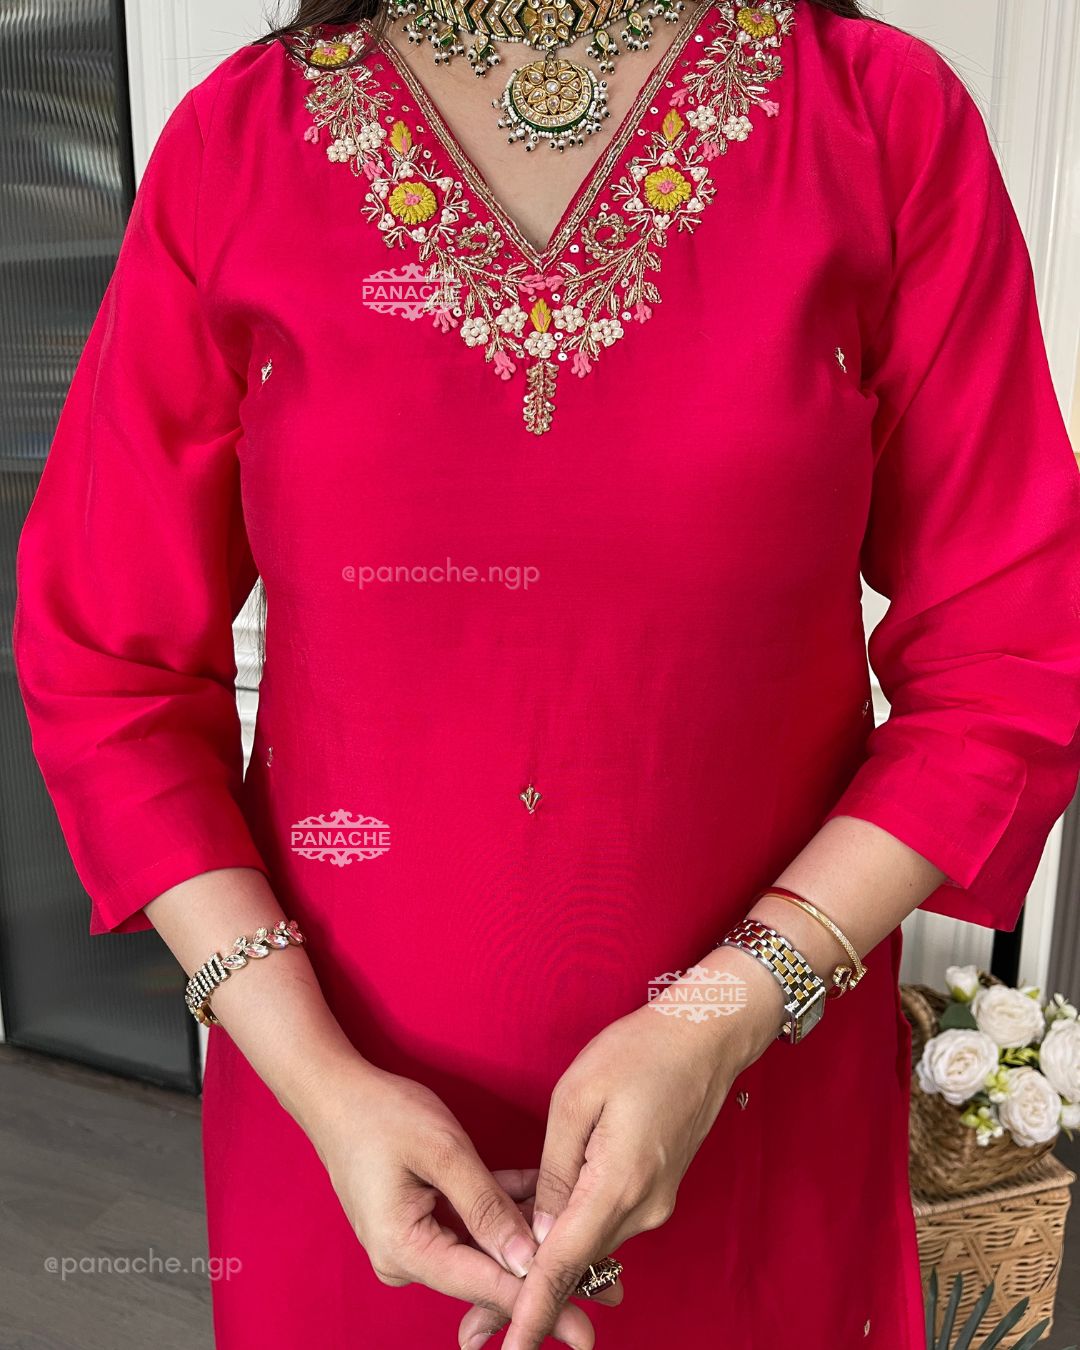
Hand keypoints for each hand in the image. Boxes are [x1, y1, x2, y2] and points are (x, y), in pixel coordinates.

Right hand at [307, 1060, 598, 1347]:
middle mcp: (406, 1257)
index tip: (584, 1324)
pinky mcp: (419, 1218)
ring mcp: (412, 1239)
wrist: (333, 1090)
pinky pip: (470, 1223)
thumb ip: (487, 1207)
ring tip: (595, 1257)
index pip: (484, 1282)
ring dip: (532, 1241)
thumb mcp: (443, 1152)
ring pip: (485, 1247)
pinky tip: (549, 1205)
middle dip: (546, 1276)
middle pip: (487, 1273)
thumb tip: (530, 1258)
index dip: (539, 1299)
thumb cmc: (382, 1113)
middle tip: (607, 1295)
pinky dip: (506, 1212)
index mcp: (404, 1248)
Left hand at [499, 986, 772, 1349]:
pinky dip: (570, 1236)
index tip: (507, 1349)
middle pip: (575, 1267)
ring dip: (547, 1268)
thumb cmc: (638, 1051)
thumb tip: (541, 1235)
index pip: (565, 1264)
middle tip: (472, 1332)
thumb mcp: (577, 1098)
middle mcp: (643, 1208)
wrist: (706, 1035)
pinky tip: (536, 1234)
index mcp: (619, 1184)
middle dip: (526, 1301)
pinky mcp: (655, 1190)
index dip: (532, 1312)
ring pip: (589, 1248)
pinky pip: (605, 1224)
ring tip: (494, 1295)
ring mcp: (654, 1202)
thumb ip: (556, 1172)